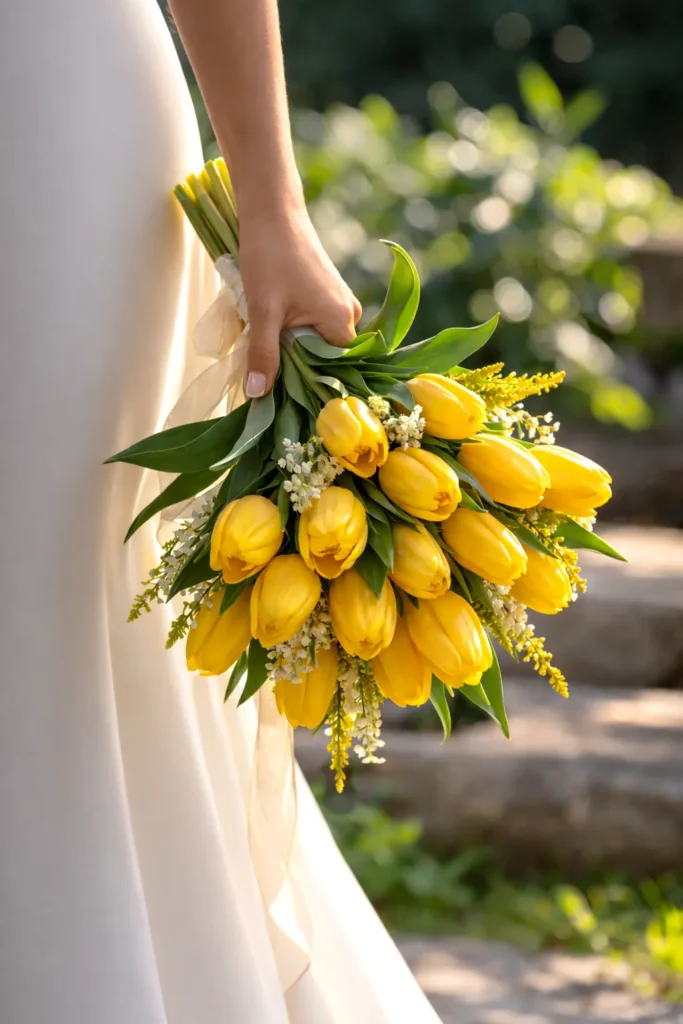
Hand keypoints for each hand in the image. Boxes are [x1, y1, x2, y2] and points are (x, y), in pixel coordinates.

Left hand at [238, 208, 361, 395]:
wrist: (271, 211)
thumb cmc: (269, 257)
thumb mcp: (262, 312)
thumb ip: (262, 354)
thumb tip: (257, 395)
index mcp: (342, 321)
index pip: (333, 370)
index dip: (307, 382)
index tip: (283, 391)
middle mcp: (350, 313)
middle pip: (325, 357)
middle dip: (297, 364)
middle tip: (267, 367)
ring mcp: (340, 301)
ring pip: (317, 340)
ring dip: (293, 346)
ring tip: (268, 341)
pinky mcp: (328, 293)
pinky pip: (315, 324)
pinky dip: (294, 329)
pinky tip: (273, 324)